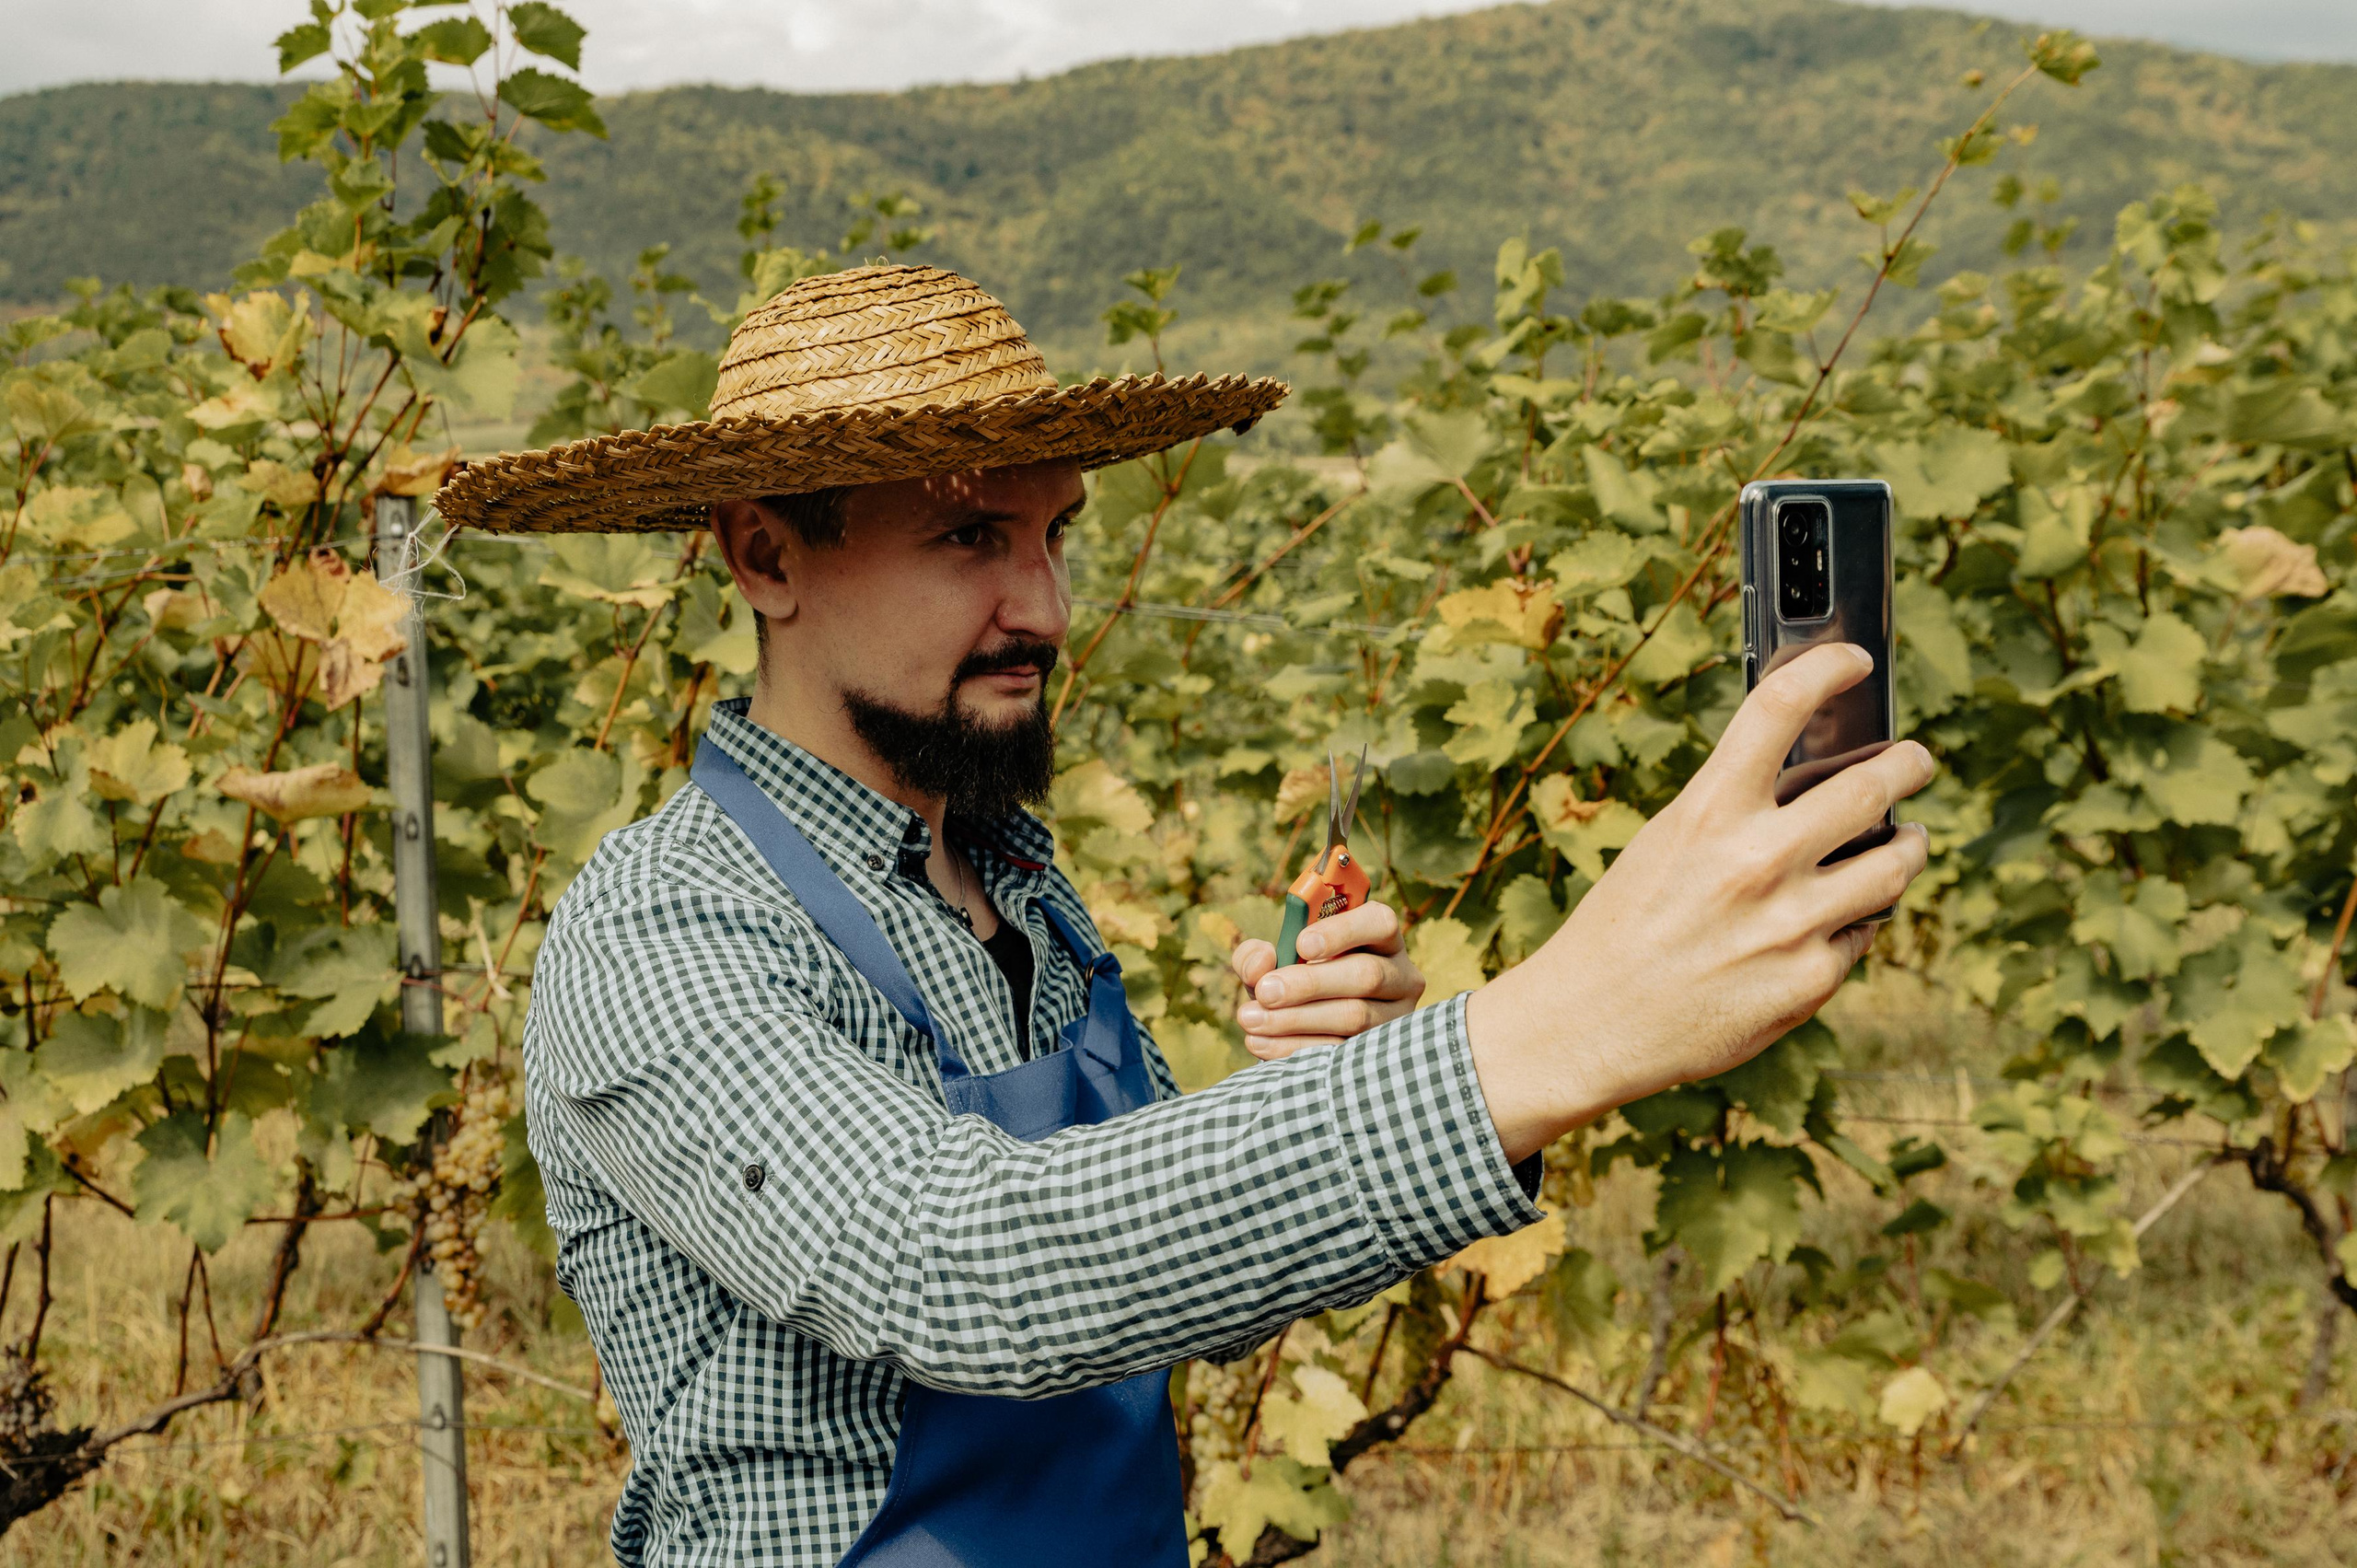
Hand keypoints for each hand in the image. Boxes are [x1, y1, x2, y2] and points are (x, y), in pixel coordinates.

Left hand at [1230, 901, 1425, 1058]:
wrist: (1298, 1030)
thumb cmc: (1291, 981)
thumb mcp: (1271, 962)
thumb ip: (1256, 955)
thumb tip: (1262, 962)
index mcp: (1379, 937)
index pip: (1378, 923)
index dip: (1343, 931)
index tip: (1301, 943)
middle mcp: (1400, 975)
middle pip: (1367, 975)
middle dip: (1311, 983)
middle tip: (1266, 991)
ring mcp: (1395, 1017)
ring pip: (1355, 1017)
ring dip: (1297, 1020)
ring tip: (1252, 1020)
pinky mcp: (1379, 1053)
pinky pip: (1342, 1051)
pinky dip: (1295, 1047)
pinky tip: (1261, 1043)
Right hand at [1466, 642, 1934, 1161]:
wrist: (1589, 1023)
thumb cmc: (1622, 927)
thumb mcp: (1666, 843)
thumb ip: (1732, 811)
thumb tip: (1810, 780)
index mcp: (1708, 812)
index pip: (1779, 708)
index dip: (1828, 668)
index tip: (1855, 662)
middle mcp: (1756, 860)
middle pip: (1873, 785)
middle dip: (1909, 766)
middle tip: (1916, 762)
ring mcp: (1792, 923)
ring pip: (1894, 865)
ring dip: (1908, 846)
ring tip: (1907, 842)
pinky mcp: (1810, 980)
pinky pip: (1862, 933)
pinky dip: (1855, 921)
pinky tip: (1836, 921)